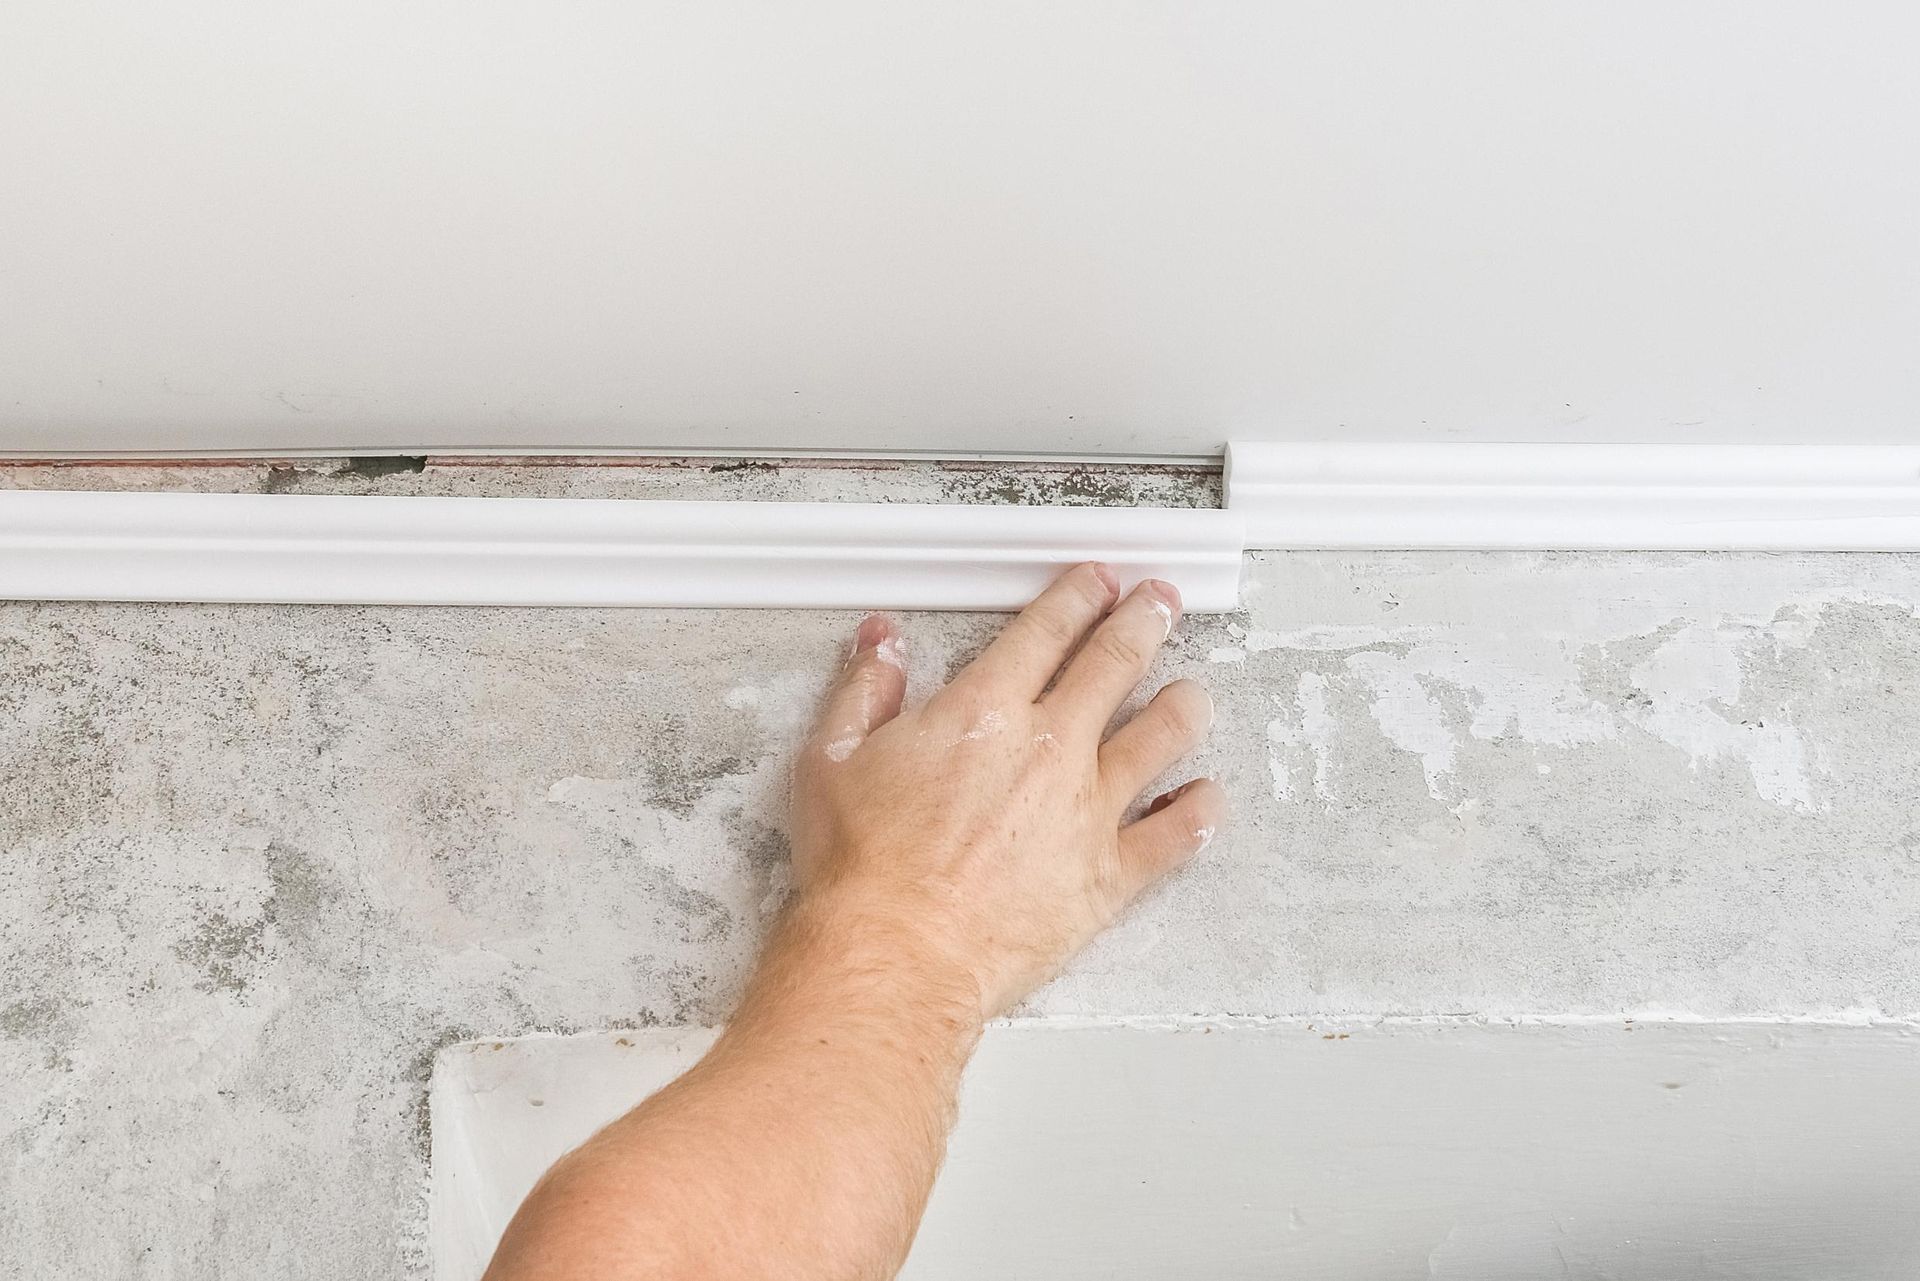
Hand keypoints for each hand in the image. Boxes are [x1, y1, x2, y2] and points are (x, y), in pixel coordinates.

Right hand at [788, 562, 1224, 1018]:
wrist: (896, 953)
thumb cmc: (862, 868)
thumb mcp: (831, 759)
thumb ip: (864, 691)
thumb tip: (881, 642)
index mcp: (985, 710)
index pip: (1046, 631)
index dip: (1079, 596)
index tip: (1099, 582)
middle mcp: (1050, 747)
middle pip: (1115, 664)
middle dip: (1144, 622)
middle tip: (1161, 601)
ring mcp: (1089, 809)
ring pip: (1161, 736)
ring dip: (1184, 704)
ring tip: (1193, 692)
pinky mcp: (1110, 873)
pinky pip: (1175, 835)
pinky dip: (1199, 811)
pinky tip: (1208, 797)